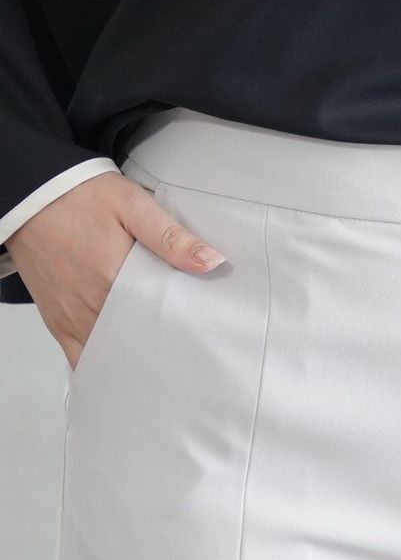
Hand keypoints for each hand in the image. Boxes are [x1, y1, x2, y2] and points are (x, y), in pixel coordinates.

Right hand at [5, 172, 226, 371]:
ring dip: (135, 356)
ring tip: (161, 356)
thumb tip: (210, 262)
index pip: (160, 319)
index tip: (201, 331)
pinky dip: (103, 363)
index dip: (182, 327)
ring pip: (112, 353)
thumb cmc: (81, 197)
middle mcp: (92, 306)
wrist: (30, 195)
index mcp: (115, 279)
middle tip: (186, 345)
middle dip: (162, 344)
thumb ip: (170, 237)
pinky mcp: (58, 322)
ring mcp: (72, 318)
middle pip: (138, 340)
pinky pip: (81, 356)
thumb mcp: (132, 206)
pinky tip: (124, 364)